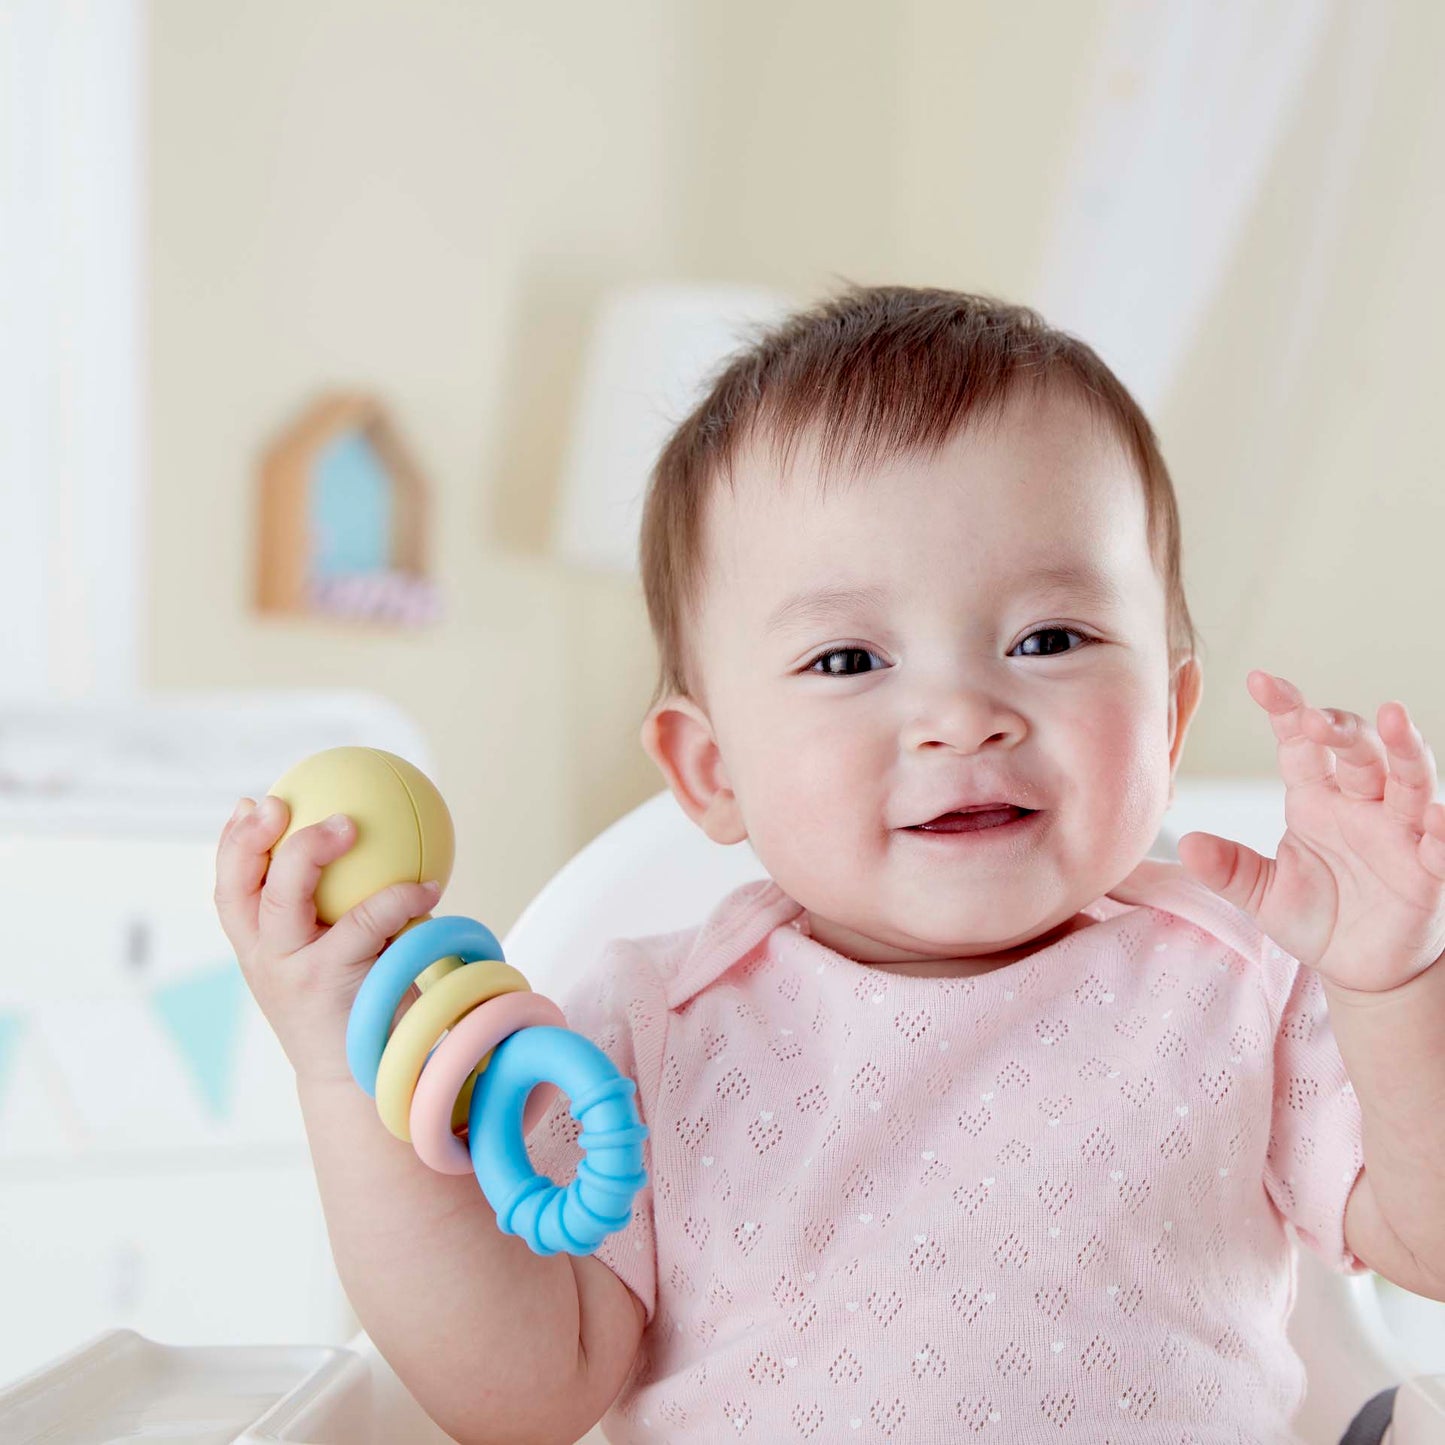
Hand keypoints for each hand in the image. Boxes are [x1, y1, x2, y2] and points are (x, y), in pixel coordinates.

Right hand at [213, 795, 440, 1083]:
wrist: (358, 1082)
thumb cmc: (353, 1009)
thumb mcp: (330, 960)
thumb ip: (335, 917)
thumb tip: (377, 852)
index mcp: (258, 948)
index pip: (229, 889)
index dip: (233, 843)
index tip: (251, 803)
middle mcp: (263, 957)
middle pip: (240, 887)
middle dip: (254, 838)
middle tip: (282, 802)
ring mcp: (290, 970)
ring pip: (284, 896)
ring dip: (311, 852)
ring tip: (348, 824)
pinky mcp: (327, 982)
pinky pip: (365, 922)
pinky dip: (399, 897)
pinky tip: (429, 887)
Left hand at [1175, 671, 1444, 993]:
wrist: (1359, 969)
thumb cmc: (1316, 917)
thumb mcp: (1263, 894)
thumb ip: (1230, 869)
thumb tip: (1188, 845)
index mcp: (1315, 800)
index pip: (1300, 745)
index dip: (1285, 709)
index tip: (1260, 681)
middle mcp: (1361, 805)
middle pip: (1357, 750)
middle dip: (1339, 727)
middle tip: (1314, 718)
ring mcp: (1400, 833)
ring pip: (1410, 778)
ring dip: (1405, 749)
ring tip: (1396, 719)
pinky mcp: (1430, 870)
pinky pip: (1441, 844)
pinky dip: (1440, 828)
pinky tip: (1433, 816)